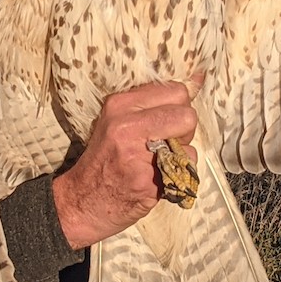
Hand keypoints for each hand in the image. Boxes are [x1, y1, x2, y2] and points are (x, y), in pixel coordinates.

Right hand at [52, 80, 198, 248]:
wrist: (82, 201)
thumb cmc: (106, 159)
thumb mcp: (118, 121)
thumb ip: (152, 104)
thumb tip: (198, 80)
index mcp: (120, 104)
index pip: (175, 90)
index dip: (178, 107)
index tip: (165, 121)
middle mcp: (127, 125)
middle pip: (187, 115)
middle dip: (184, 129)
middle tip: (164, 142)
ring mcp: (137, 154)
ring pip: (189, 144)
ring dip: (181, 154)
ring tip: (156, 161)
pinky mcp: (148, 180)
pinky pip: (185, 169)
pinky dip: (179, 174)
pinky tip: (157, 177)